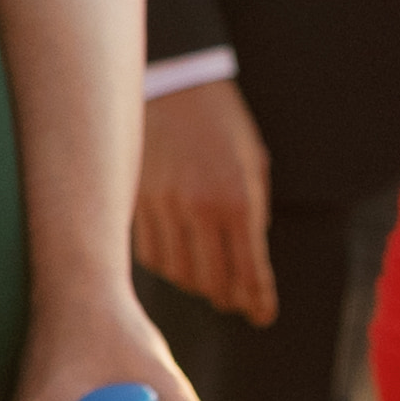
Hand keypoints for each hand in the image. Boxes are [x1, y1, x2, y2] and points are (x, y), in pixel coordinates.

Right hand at [131, 73, 278, 328]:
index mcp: (238, 199)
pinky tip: (179, 262)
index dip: (258, 300)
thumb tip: (250, 263)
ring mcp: (163, 208)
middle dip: (230, 298)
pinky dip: (168, 266)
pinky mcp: (136, 203)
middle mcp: (199, 209)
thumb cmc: (223, 123)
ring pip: (179, 273)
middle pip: (213, 281)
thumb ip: (254, 212)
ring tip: (211, 285)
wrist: (175, 84)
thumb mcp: (253, 163)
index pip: (250, 270)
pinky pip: (150, 254)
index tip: (263, 316)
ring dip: (198, 286)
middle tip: (238, 303)